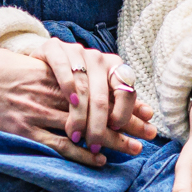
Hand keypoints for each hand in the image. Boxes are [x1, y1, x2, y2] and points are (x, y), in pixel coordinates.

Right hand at [0, 46, 139, 168]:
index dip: (122, 101)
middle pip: (99, 110)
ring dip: (112, 140)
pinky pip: (59, 146)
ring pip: (85, 129)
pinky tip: (99, 161)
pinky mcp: (23, 131)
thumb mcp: (24, 65)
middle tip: (149, 132)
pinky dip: (81, 155)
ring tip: (134, 150)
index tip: (143, 110)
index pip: (98, 90)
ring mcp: (36, 113)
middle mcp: (50, 94)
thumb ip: (48, 74)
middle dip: (127, 121)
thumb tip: (70, 84)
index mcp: (53, 77)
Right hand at [31, 39, 157, 161]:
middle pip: (101, 95)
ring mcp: (74, 51)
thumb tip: (149, 116)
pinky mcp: (52, 47)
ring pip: (82, 88)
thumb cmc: (76, 79)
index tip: (118, 131)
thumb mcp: (100, 89)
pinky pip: (62, 68)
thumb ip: (122, 102)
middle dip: (100, 125)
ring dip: (82, 116)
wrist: (42, 60)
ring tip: (80, 136)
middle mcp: (96, 57)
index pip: (125, 91)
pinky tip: (70, 105)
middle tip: (96, 144)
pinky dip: (68, 87)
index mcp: (112, 66)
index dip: (124, 113)